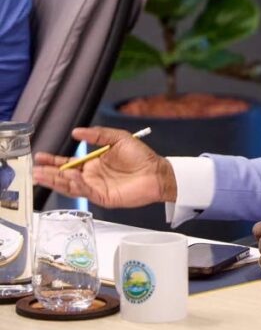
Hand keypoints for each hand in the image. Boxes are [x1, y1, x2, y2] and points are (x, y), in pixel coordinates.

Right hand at [32, 126, 175, 207]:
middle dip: (48, 173)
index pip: (67, 163)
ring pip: (70, 186)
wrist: (157, 172)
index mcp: (93, 163)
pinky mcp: (103, 197)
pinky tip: (69, 177)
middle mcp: (91, 177)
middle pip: (64, 176)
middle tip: (34, 169)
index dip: (53, 161)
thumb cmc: (141, 156)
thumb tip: (76, 132)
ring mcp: (95, 188)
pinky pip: (86, 191)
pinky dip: (76, 185)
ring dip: (56, 181)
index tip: (40, 156)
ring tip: (41, 175)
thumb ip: (97, 135)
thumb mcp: (118, 138)